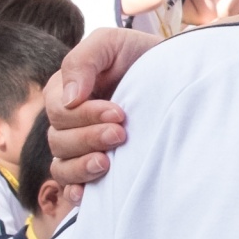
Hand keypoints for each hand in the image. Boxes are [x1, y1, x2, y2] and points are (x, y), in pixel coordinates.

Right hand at [45, 30, 155, 186]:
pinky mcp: (96, 167)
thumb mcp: (112, 44)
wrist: (178, 76)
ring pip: (62, 166)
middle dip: (89, 138)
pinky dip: (76, 192)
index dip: (85, 115)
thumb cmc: (143, 57)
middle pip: (59, 140)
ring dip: (82, 167)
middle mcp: (69, 122)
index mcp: (67, 93)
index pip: (59, 112)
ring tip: (107, 164)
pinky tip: (88, 195)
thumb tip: (70, 98)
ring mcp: (81, 147)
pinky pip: (71, 186)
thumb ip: (83, 61)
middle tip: (121, 134)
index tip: (119, 112)